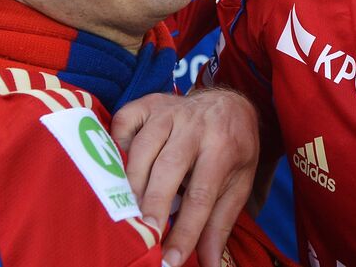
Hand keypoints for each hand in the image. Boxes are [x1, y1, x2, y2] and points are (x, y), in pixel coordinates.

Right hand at [111, 88, 258, 266]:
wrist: (230, 104)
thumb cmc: (233, 151)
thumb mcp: (239, 183)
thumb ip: (221, 223)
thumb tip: (209, 265)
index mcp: (223, 146)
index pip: (201, 195)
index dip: (185, 231)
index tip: (170, 261)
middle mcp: (195, 126)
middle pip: (168, 168)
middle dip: (153, 205)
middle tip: (143, 236)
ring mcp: (169, 112)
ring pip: (142, 148)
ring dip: (131, 183)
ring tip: (127, 213)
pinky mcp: (148, 104)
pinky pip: (124, 122)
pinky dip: (116, 144)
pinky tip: (118, 166)